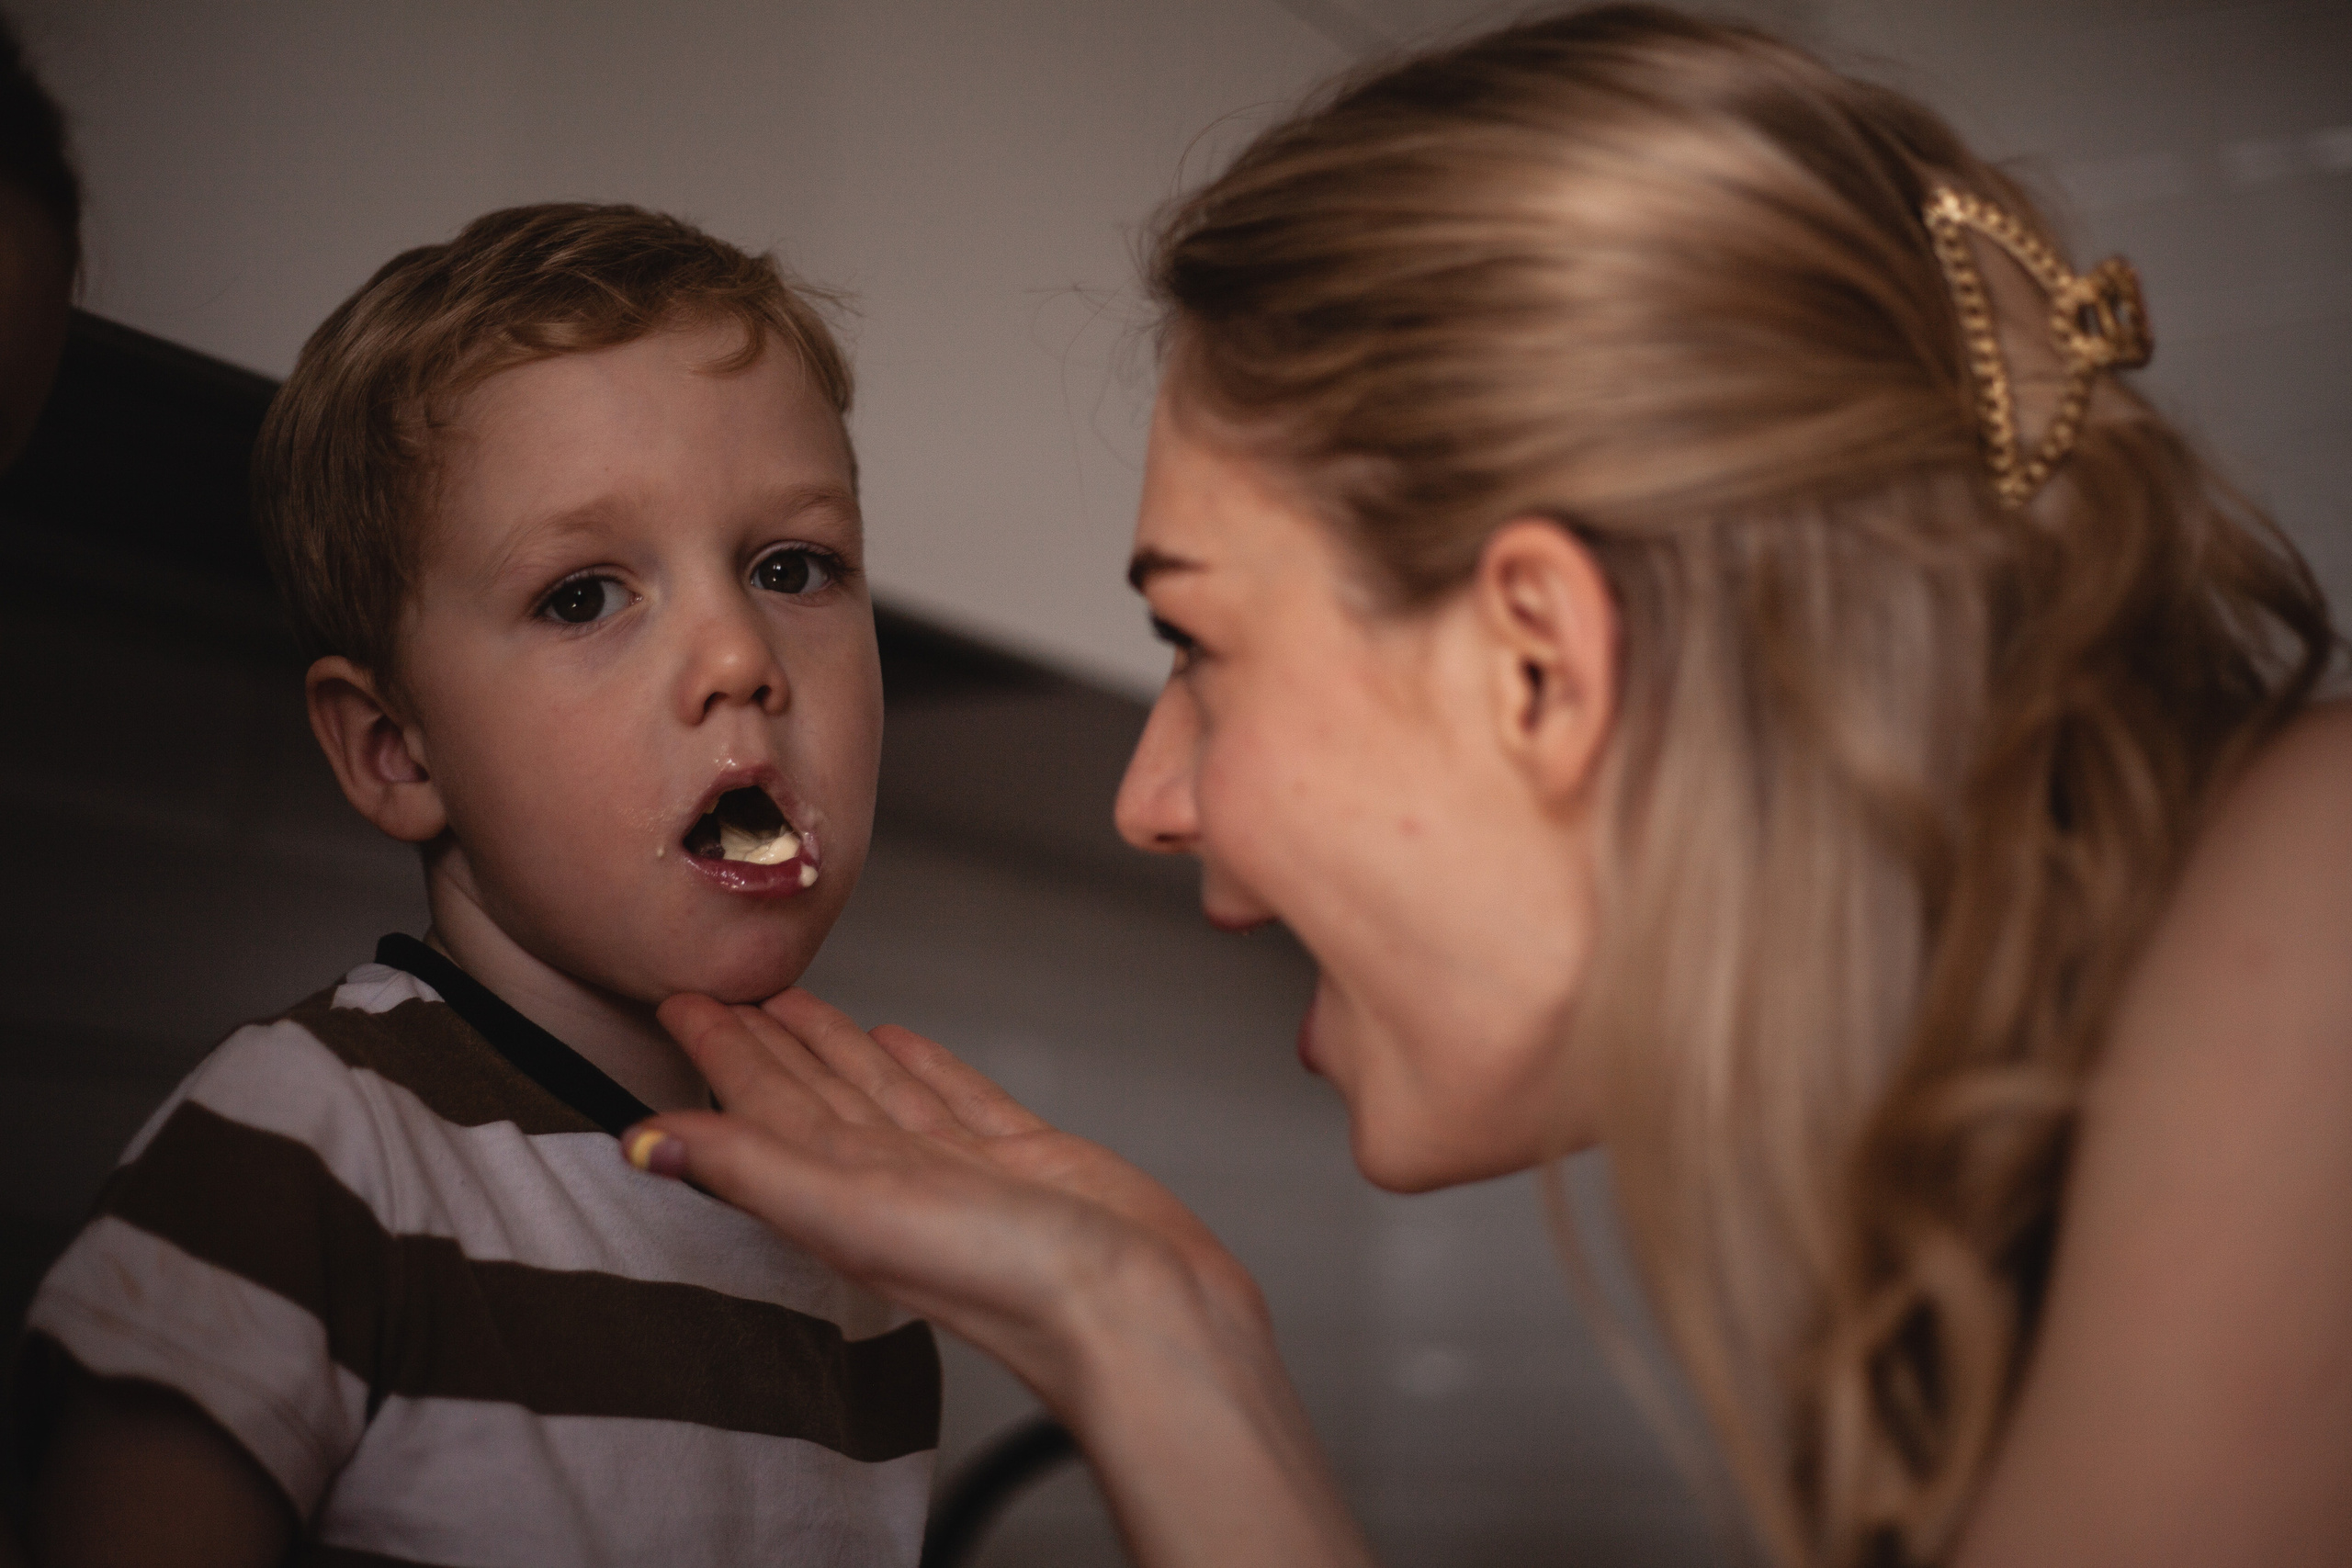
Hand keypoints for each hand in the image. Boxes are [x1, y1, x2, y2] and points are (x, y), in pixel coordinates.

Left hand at [631, 988, 1268, 1409]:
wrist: (1142, 1312)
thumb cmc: (1010, 1284)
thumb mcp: (859, 1213)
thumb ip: (755, 1169)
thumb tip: (647, 1144)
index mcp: (844, 1192)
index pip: (764, 1108)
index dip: (720, 1057)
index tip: (681, 1003)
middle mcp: (894, 1181)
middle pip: (813, 1095)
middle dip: (767, 1043)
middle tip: (725, 988)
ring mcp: (961, 1171)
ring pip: (879, 1092)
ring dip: (836, 1047)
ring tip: (796, 1002)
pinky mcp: (1027, 1161)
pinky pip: (959, 1099)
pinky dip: (926, 1065)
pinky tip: (903, 1039)